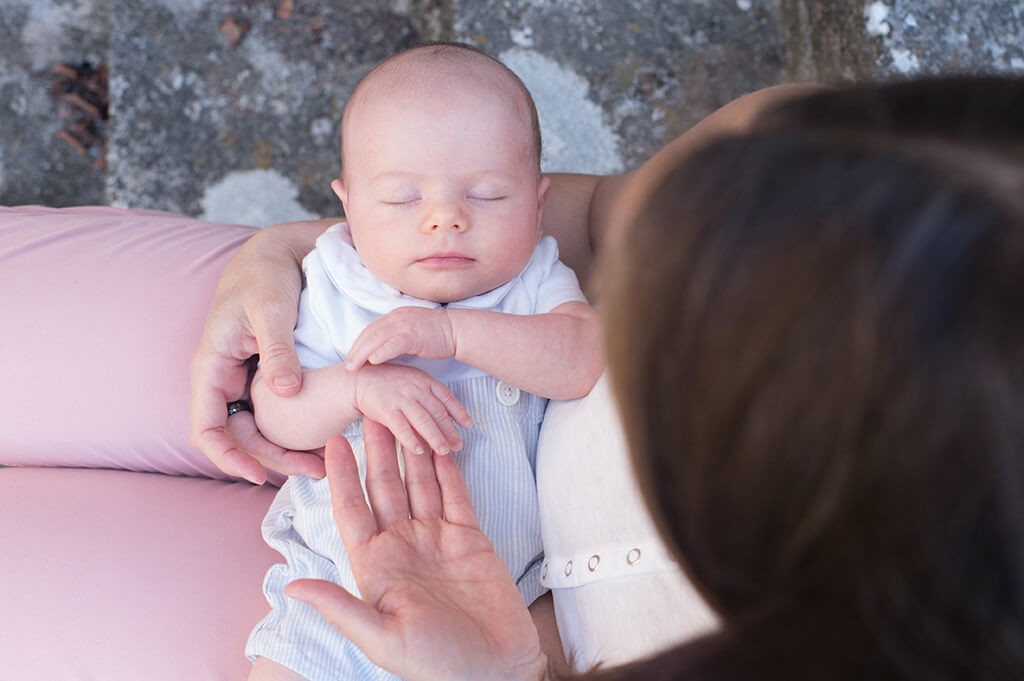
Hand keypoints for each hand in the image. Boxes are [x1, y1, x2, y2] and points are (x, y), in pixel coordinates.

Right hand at [189, 228, 326, 483]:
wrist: (279, 251)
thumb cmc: (266, 273)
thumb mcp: (271, 307)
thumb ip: (277, 349)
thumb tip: (285, 394)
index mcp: (211, 366)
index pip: (206, 428)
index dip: (228, 458)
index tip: (259, 475)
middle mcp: (225, 378)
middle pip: (239, 437)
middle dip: (273, 459)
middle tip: (315, 471)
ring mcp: (245, 378)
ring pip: (260, 427)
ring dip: (288, 447)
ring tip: (326, 459)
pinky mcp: (267, 373)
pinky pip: (276, 411)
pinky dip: (297, 427)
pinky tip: (326, 434)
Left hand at [285, 421, 547, 680]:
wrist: (497, 669)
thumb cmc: (437, 664)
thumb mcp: (382, 638)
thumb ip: (341, 607)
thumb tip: (293, 587)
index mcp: (376, 566)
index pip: (352, 511)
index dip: (341, 477)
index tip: (330, 443)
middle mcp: (403, 546)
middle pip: (384, 488)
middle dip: (377, 450)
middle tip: (371, 410)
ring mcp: (436, 540)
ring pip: (419, 484)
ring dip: (412, 451)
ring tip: (404, 416)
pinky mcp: (469, 539)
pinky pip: (456, 495)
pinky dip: (450, 470)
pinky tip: (441, 445)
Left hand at [346, 306, 455, 370]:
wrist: (456, 331)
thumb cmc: (436, 335)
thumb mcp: (411, 332)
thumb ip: (395, 337)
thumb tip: (381, 351)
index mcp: (395, 316)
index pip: (370, 330)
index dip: (359, 344)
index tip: (351, 357)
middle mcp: (397, 317)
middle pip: (369, 333)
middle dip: (356, 350)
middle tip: (347, 365)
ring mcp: (405, 324)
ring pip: (377, 338)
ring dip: (363, 353)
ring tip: (354, 367)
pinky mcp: (414, 335)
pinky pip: (393, 344)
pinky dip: (381, 352)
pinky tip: (373, 361)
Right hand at [354, 363, 471, 454]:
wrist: (361, 380)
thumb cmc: (390, 383)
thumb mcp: (414, 380)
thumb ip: (431, 395)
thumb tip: (450, 413)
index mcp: (425, 381)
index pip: (447, 398)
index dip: (459, 412)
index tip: (467, 425)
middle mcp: (416, 389)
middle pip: (438, 413)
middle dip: (450, 431)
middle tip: (458, 445)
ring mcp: (401, 399)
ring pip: (423, 421)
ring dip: (435, 438)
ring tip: (444, 451)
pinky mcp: (386, 410)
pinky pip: (401, 427)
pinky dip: (411, 440)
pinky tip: (419, 451)